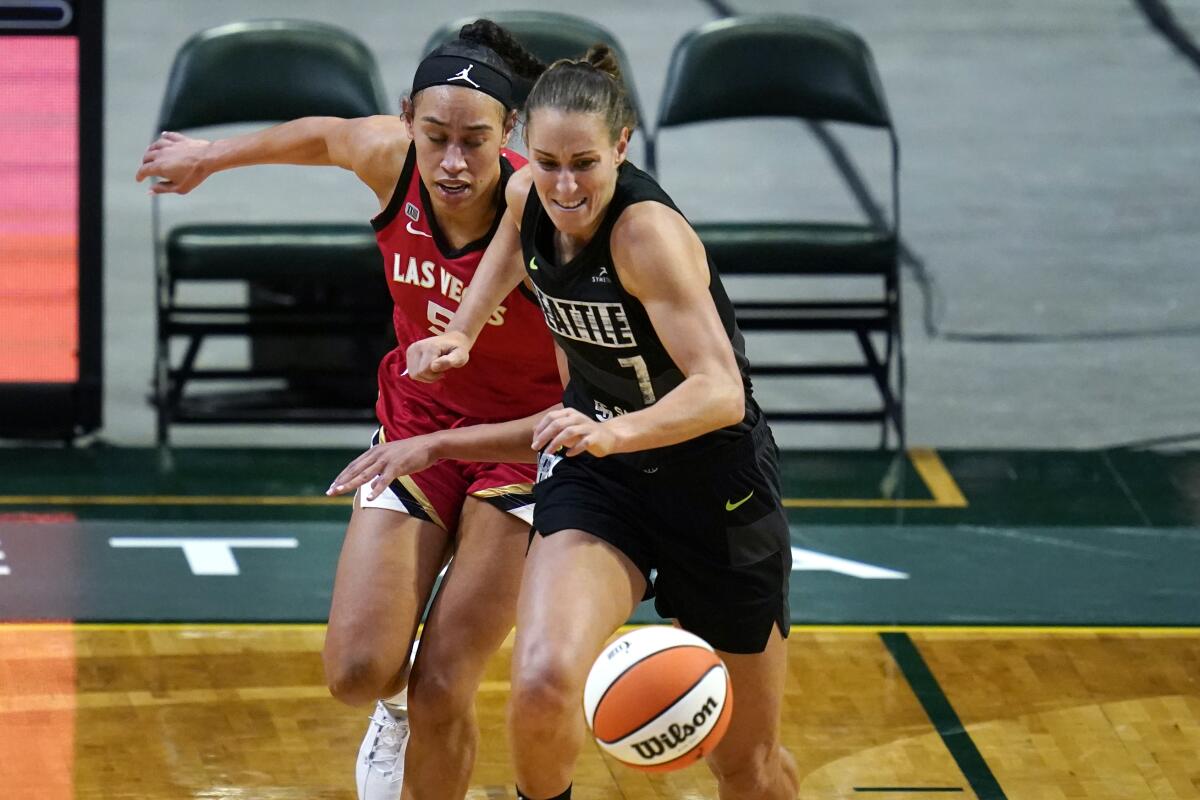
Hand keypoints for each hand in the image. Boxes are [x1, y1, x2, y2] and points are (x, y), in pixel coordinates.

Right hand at [135, 131, 211, 193]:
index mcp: (159, 166)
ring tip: (151, 154)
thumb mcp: (179, 188)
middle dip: (144, 163)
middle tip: (147, 168)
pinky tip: (163, 136)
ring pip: (155, 145)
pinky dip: (164, 137)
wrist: (208, 158)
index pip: (144, 170)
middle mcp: (161, 154)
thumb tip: (150, 191)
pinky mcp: (179, 139)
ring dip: (151, 150)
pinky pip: (168, 136)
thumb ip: (163, 189)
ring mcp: (170, 145)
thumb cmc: (195, 175)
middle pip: (147, 157)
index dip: (139, 176)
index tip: (139, 179)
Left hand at [326, 436, 441, 499]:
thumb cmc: (412, 453)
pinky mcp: (397, 466)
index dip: (343, 475)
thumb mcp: (392, 459)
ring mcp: (387, 460)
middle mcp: (378, 454)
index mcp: (375, 451)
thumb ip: (380, 469)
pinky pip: (385, 480)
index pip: (354, 465)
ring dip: (351, 484)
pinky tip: (370, 498)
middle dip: (341, 481)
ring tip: (340, 491)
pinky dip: (377, 489)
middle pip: (355, 470)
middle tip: (330, 491)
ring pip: (365, 474)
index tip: (333, 485)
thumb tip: (372, 484)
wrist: (429, 445)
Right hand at [406, 331, 470, 382]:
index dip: (434, 376)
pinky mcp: (410, 351)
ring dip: (425, 376)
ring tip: (435, 368)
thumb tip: (434, 366)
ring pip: (412, 374)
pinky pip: (411, 371)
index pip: (424, 371)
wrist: (453, 339)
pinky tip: (429, 367)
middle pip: (416, 374)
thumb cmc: (458, 350)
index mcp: (430, 348)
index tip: (444, 370)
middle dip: (429, 377)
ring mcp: (412, 349)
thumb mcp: (460, 357)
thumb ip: (449, 361)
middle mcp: (417, 346)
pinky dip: (420, 372)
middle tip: (440, 370)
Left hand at [532, 407, 619, 457]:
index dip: (540, 429)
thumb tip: (535, 430)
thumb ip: (553, 428)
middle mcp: (577, 417)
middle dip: (544, 436)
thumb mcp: (566, 428)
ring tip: (548, 453)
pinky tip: (568, 454)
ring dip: (556, 443)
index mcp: (569, 413)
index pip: (551, 417)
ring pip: (568, 432)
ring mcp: (587, 427)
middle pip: (557, 424)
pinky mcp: (595, 437)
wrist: (608, 437)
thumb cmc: (583, 433)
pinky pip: (583, 443)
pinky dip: (574, 449)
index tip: (534, 441)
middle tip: (535, 447)